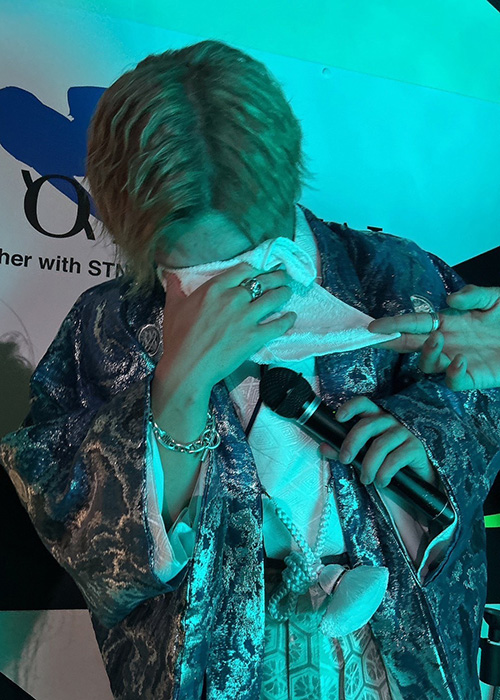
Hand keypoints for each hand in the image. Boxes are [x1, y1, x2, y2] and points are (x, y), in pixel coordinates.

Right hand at [154, 262, 296, 396]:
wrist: (187, 366)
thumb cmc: (178, 338)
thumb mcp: (173, 308)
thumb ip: (175, 288)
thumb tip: (169, 273)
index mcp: (214, 288)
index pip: (243, 270)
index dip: (255, 268)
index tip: (261, 269)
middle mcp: (233, 298)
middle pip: (262, 281)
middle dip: (275, 277)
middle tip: (282, 276)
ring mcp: (246, 317)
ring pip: (273, 298)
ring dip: (283, 293)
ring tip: (287, 291)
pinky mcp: (254, 337)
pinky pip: (278, 325)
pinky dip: (287, 320)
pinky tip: (291, 317)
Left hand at [319, 396, 434, 487]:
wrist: (418, 478)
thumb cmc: (388, 460)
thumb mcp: (365, 455)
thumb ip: (345, 450)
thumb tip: (323, 447)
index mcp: (376, 418)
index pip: (364, 403)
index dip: (350, 407)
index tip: (339, 417)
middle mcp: (390, 421)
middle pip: (367, 425)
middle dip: (351, 443)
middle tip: (345, 460)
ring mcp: (404, 433)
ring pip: (380, 445)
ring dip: (368, 465)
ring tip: (366, 479)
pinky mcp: (415, 447)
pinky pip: (395, 459)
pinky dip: (384, 473)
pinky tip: (382, 481)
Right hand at [367, 285, 499, 390]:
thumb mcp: (495, 298)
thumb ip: (473, 295)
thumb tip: (449, 300)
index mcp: (449, 323)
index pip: (414, 324)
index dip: (394, 325)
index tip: (374, 326)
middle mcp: (448, 343)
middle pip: (411, 346)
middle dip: (392, 342)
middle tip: (380, 339)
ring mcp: (458, 361)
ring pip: (427, 365)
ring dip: (426, 353)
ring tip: (438, 339)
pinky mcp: (473, 377)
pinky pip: (453, 382)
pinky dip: (452, 373)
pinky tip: (460, 360)